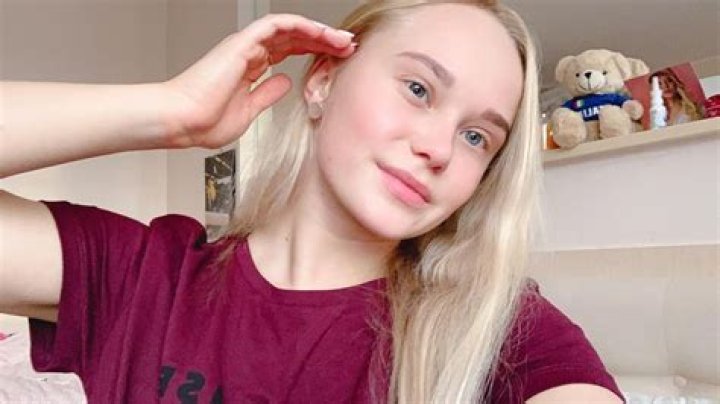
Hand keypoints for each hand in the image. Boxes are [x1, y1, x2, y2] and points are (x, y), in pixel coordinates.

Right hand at [161, 14, 355, 148]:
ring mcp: (246, 46)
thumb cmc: (205, 121)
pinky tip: (319, 32)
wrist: (182, 121)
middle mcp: (249, 53)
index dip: (314, 52)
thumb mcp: (250, 111)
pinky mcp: (242, 43)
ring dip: (318, 31)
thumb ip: (267, 94)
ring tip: (341, 40)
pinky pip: (276, 24)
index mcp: (250, 68)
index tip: (337, 59)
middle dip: (323, 41)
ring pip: (290, 28)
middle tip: (347, 46)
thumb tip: (284, 83)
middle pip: (294, 38)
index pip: (289, 52)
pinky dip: (300, 25)